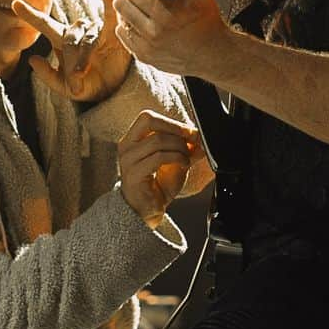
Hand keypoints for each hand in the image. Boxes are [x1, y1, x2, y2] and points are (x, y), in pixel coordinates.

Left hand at [12, 0, 131, 102]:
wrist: (111, 92)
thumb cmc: (86, 85)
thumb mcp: (64, 87)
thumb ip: (47, 76)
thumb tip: (32, 60)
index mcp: (61, 41)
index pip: (44, 24)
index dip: (30, 15)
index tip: (15, 4)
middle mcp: (77, 31)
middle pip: (69, 41)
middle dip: (70, 63)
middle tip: (75, 82)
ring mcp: (94, 30)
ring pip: (87, 40)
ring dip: (84, 59)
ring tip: (82, 75)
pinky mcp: (112, 32)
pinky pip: (109, 16)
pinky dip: (108, 3)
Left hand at [112, 0, 230, 78]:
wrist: (212, 54)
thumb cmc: (207, 23)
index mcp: (165, 13)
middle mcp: (154, 31)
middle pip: (121, 5)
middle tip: (140, 1)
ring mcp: (147, 46)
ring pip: (120, 22)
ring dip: (129, 15)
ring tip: (143, 15)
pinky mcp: (144, 56)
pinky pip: (124, 38)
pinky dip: (130, 30)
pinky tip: (143, 28)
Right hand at [118, 110, 200, 228]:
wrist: (147, 211)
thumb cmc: (157, 186)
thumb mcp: (175, 162)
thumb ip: (186, 148)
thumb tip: (201, 137)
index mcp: (132, 140)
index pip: (148, 117)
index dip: (172, 122)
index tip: (190, 132)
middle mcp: (126, 147)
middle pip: (149, 121)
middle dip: (175, 129)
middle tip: (191, 140)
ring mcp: (128, 160)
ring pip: (157, 140)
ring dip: (179, 147)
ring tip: (186, 158)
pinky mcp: (134, 174)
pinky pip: (158, 157)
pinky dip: (176, 158)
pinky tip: (183, 165)